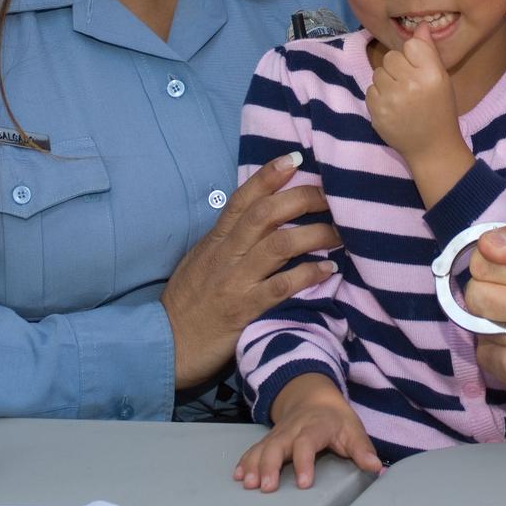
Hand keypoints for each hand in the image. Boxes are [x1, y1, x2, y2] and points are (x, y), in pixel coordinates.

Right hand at [161, 153, 340, 387]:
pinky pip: (281, 287)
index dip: (268, 176)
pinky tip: (329, 270)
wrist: (166, 347)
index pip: (242, 199)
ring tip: (340, 232)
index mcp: (215, 241)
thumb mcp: (200, 262)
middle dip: (302, 198)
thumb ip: (226, 241)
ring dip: (314, 234)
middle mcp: (226, 255)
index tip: (294, 158)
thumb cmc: (186, 304)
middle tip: (332, 194)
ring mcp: (235, 282)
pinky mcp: (244, 311)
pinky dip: (308, 275)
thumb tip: (256, 220)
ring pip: (278, 245)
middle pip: (266, 214)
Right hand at [234, 374, 382, 491]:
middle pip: (278, 445)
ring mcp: (278, 433)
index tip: (303, 483)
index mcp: (316, 426)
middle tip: (267, 487)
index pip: (308, 443)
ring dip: (254, 465)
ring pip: (263, 448)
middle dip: (270, 466)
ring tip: (249, 484)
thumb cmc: (335, 418)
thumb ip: (362, 449)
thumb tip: (376, 467)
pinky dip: (245, 461)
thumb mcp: (353, 429)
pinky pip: (254, 449)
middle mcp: (293, 429)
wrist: (312, 396)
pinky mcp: (269, 439)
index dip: (304, 462)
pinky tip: (239, 476)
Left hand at [366, 27, 463, 165]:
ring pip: (378, 72)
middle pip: (391, 57)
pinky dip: (379, 96)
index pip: (411, 45)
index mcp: (432, 74)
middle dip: (398, 68)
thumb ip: (428, 51)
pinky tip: (392, 107)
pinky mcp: (376, 112)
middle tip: (409, 85)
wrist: (432, 147)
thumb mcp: (442, 79)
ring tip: (400, 97)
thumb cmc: (440, 109)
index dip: (412, 55)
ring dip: (387, 82)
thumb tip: (419, 25)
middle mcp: (411, 84)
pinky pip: (370, 90)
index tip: (418, 69)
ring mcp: (391, 99)